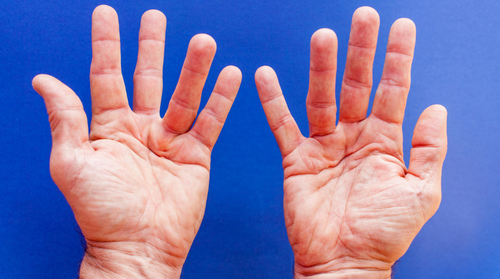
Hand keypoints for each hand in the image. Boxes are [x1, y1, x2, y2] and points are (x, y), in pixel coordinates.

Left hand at [33, 5, 240, 277]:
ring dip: (193, 68)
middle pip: (148, 78)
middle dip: (151, 47)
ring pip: (184, 95)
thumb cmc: (100, 211)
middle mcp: (140, 129)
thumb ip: (66, 118)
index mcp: (109, 127)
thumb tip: (44, 80)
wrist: (138, 247)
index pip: (107, 75)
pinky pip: (210, 121)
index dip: (106, 44)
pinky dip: (222, 99)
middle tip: (155, 16)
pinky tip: (230, 75)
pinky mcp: (196, 155)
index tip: (106, 13)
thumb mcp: (72, 162)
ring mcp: (169, 141)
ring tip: (203, 41)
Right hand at [255, 7, 446, 278]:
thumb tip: (435, 107)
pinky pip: (282, 125)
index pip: (393, 91)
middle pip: (357, 85)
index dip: (398, 59)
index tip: (401, 26)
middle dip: (361, 51)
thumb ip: (428, 149)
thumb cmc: (384, 233)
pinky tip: (264, 75)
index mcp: (384, 143)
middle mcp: (353, 138)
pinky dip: (272, 101)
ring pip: (321, 98)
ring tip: (322, 36)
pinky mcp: (297, 160)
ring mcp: (324, 147)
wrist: (345, 263)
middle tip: (362, 16)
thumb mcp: (421, 191)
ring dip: (321, 68)